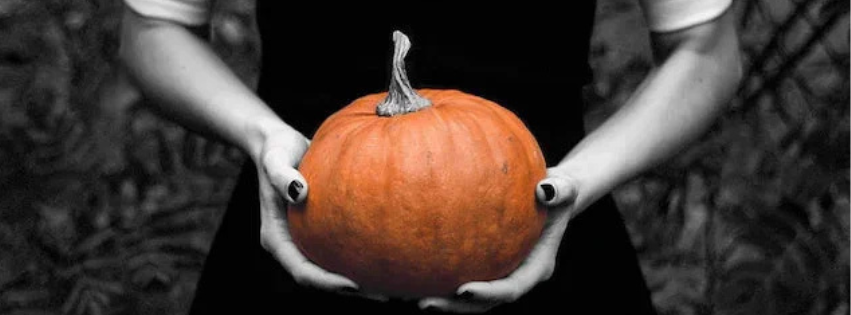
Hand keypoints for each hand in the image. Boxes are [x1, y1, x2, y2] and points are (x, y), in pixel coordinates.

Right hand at [254, 130, 386, 300]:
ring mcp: (306, 239)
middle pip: (321, 277)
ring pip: (333, 267)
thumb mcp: (275, 158)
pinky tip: (390, 253)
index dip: (327, 282)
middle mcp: (292, 244)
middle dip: (351, 288)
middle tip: (386, 293)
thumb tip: (299, 192)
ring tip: (395, 282)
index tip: (354, 284)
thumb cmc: (276, 150)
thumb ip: (281, 175)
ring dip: (361, 278)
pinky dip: (362, 255)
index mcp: (276, 238)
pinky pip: (342, 248)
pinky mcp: (321, 230)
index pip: (302, 271)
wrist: (280, 143)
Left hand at [418, 168, 579, 312]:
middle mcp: (516, 276)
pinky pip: (460, 272)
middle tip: (426, 303)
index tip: (462, 290)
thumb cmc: (557, 189)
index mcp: (536, 267)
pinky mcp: (485, 264)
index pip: (510, 289)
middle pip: (484, 303)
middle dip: (456, 307)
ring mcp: (500, 273)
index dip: (487, 294)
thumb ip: (560, 189)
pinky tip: (409, 269)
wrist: (551, 195)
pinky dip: (438, 274)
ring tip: (408, 295)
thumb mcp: (565, 186)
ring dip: (442, 299)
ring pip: (469, 296)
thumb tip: (545, 190)